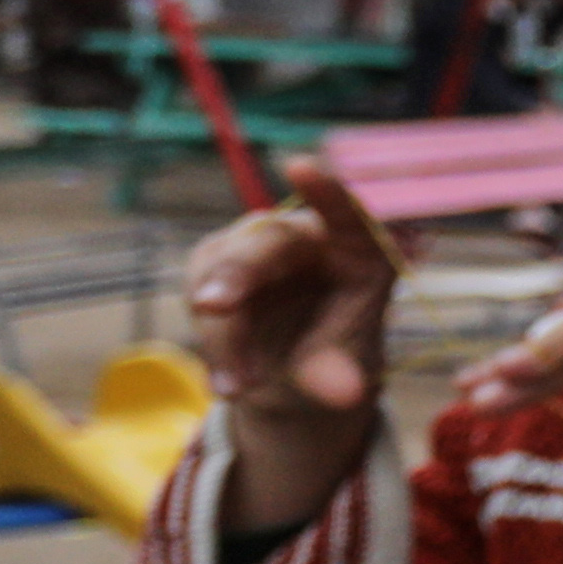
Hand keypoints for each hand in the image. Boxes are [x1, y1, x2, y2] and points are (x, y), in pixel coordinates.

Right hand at [178, 158, 400, 545]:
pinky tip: (229, 384)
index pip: (349, 215)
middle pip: (267, 242)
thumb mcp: (348, 369)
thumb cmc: (338, 357)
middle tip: (211, 307)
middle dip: (235, 274)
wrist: (296, 376)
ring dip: (226, 336)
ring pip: (224, 275)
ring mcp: (257, 245)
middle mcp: (307, 236)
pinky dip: (215, 348)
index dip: (327, 192)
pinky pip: (202, 296)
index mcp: (360, 249)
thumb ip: (342, 374)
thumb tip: (344, 396)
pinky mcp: (216, 262)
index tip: (300, 167)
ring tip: (242, 387)